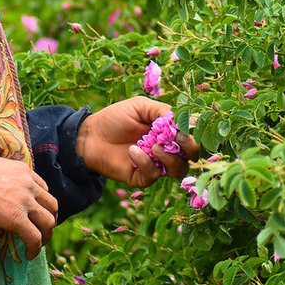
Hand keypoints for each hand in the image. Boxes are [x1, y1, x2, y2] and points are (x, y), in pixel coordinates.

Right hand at [0, 154, 57, 259]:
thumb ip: (2, 173)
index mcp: (23, 171)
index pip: (43, 188)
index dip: (42, 203)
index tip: (36, 212)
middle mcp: (28, 185)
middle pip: (51, 205)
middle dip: (50, 219)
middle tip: (43, 230)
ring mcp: (24, 202)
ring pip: (48, 222)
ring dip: (47, 235)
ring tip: (39, 244)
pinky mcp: (16, 219)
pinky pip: (34, 237)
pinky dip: (35, 248)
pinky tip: (29, 254)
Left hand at [76, 96, 199, 186]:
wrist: (90, 135)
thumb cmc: (115, 118)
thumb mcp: (140, 106)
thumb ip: (162, 111)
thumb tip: (183, 121)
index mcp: (169, 131)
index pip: (193, 134)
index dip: (194, 132)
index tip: (184, 126)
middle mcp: (167, 149)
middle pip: (192, 155)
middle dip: (189, 147)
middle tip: (174, 138)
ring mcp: (156, 164)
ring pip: (179, 169)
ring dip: (170, 158)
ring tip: (153, 146)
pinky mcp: (142, 177)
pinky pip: (154, 175)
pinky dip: (146, 163)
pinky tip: (132, 151)